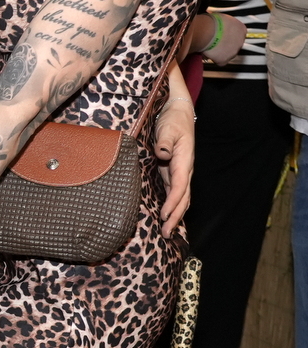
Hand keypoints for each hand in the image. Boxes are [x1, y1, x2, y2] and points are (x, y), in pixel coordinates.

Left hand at [154, 89, 194, 234]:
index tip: (165, 215)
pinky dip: (171, 206)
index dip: (173, 202)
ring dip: (174, 215)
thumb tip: (164, 153)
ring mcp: (178, 173)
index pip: (179, 186)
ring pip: (180, 198)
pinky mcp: (171, 173)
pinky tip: (165, 217)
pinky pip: (174, 193)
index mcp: (184, 161)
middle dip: (175, 216)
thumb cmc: (172, 120)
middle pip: (182, 198)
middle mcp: (184, 170)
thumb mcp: (168, 127)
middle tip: (165, 233)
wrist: (177, 114)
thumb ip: (165, 140)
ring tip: (166, 232)